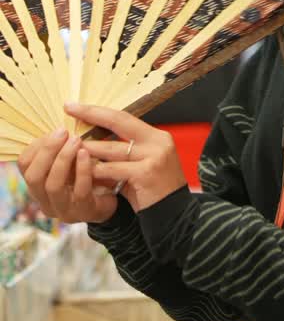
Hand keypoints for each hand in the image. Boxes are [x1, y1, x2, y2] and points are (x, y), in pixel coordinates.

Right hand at [17, 130, 117, 224]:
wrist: (115, 195)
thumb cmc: (89, 173)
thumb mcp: (71, 160)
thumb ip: (60, 147)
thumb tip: (58, 126)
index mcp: (38, 185)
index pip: (24, 165)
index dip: (37, 145)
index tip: (56, 130)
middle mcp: (46, 200)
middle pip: (33, 177)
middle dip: (47, 151)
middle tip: (63, 132)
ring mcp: (63, 209)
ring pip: (52, 185)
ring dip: (63, 159)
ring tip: (76, 140)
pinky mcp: (84, 212)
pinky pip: (79, 191)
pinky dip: (82, 170)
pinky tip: (86, 154)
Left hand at [65, 103, 186, 212]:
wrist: (175, 215)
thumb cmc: (154, 190)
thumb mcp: (143, 164)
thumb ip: (125, 153)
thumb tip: (93, 141)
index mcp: (156, 136)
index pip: (124, 117)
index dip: (99, 111)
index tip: (76, 106)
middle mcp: (157, 142)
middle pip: (119, 123)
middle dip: (92, 116)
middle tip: (70, 110)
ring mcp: (153, 157)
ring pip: (113, 149)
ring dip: (90, 148)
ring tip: (71, 146)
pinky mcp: (146, 174)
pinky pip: (114, 170)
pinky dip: (99, 171)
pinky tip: (86, 172)